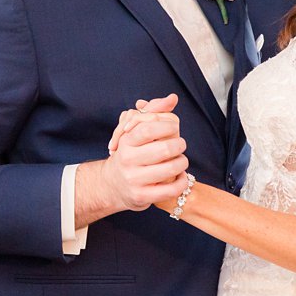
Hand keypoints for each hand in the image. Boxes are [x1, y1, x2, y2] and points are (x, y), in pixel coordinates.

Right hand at [100, 94, 189, 212]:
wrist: (113, 185)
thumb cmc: (130, 153)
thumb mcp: (135, 132)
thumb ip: (153, 111)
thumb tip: (172, 98)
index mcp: (126, 142)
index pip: (148, 129)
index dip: (167, 126)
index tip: (174, 127)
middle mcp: (128, 160)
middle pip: (164, 149)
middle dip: (179, 145)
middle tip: (181, 144)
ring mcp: (134, 180)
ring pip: (171, 168)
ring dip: (183, 162)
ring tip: (181, 160)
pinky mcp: (142, 196)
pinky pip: (171, 189)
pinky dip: (182, 181)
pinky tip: (180, 176)